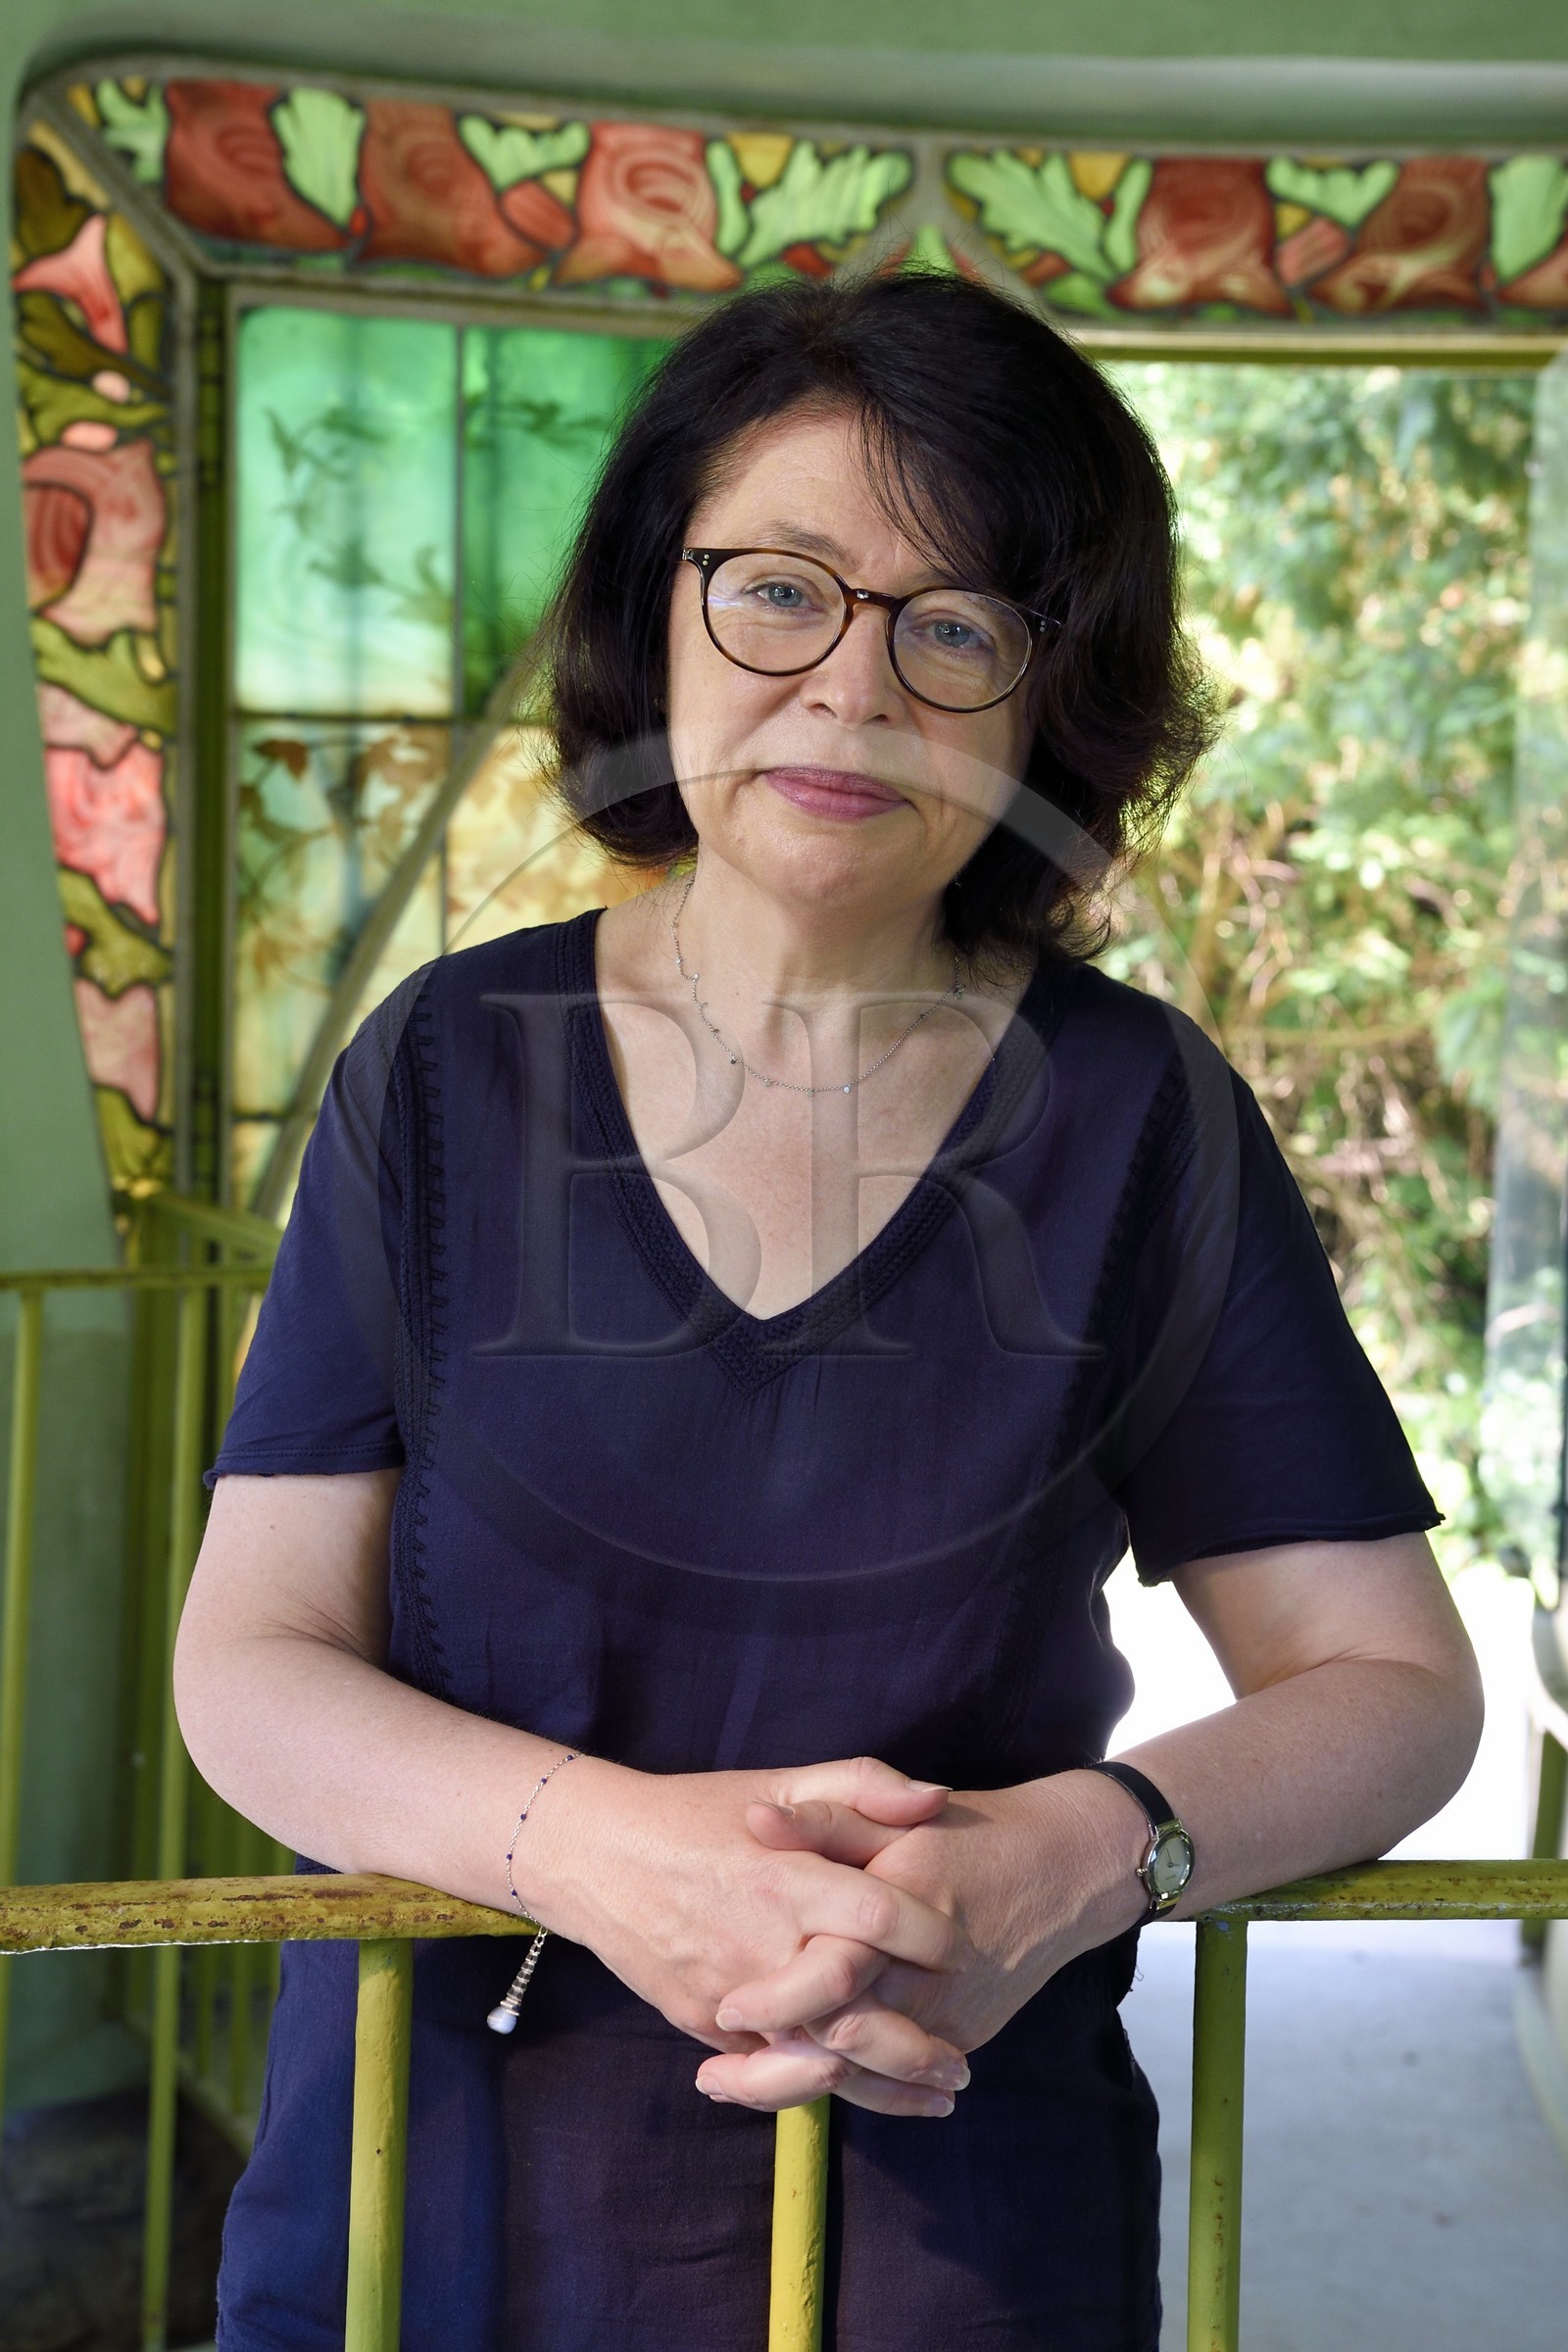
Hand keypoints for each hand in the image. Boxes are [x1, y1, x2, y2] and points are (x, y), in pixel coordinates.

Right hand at [523, 1752, 969, 2064]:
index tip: (961, 1948)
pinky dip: (821, 2086)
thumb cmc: (696, 1812)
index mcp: (785, 1877)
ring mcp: (730, 1995)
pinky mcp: (705, 2026)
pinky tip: (868, 2093)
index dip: (930, 1936)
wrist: (595, 1855)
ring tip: (936, 2095)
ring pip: (817, 2064)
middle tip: (964, 2064)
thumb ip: (862, 1785)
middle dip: (919, 2047)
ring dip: (884, 2089)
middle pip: (857, 2014)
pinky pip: (771, 2070)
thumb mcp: (779, 1781)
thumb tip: (937, 1798)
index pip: (879, 1917)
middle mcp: (761, 1945)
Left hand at [693, 1771, 1147, 2114]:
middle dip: (774, 2065)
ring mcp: (949, 2015)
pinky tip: (795, 2081)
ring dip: (799, 2085)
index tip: (724, 2008)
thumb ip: (824, 1816)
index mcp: (902, 1906)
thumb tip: (753, 1819)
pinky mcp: (960, 2037)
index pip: (834, 1972)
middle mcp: (928, 1974)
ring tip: (733, 2083)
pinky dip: (845, 2086)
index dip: (777, 1998)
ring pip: (867, 2071)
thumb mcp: (890, 1813)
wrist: (1060, 1872)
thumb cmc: (966, 1834)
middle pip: (845, 2037)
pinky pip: (894, 2077)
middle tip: (713, 2075)